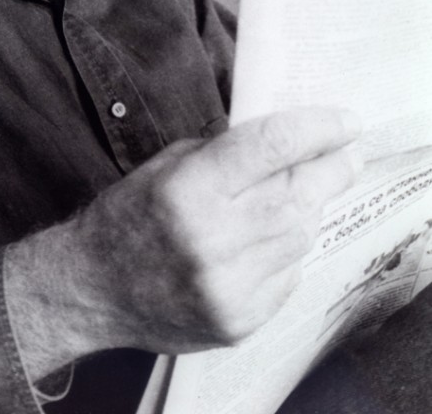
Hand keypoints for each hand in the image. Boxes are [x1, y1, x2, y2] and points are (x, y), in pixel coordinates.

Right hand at [5, 107, 361, 379]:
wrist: (93, 290)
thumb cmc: (128, 216)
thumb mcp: (167, 165)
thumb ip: (226, 153)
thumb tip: (288, 138)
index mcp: (188, 190)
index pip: (271, 147)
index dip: (317, 129)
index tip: (345, 120)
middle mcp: (212, 240)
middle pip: (297, 193)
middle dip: (331, 168)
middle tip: (349, 152)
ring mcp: (229, 287)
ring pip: (299, 235)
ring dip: (306, 209)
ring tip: (300, 192)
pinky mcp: (239, 321)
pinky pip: (287, 275)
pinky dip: (285, 251)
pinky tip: (266, 239)